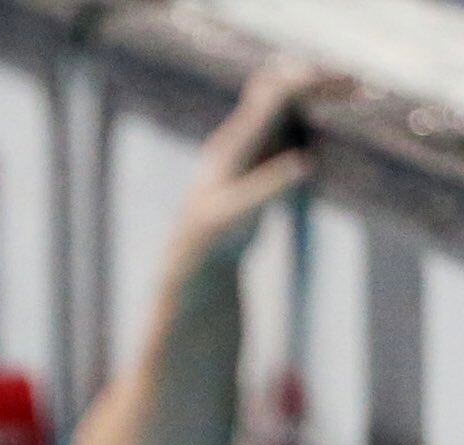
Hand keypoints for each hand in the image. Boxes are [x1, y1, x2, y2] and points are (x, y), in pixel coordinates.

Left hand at [169, 62, 345, 277]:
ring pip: (292, 100)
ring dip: (324, 93)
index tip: (345, 83)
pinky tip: (347, 119)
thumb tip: (305, 162)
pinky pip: (297, 121)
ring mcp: (257, 139)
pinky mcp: (268, 151)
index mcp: (236, 142)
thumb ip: (267, 188)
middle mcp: (246, 132)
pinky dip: (321, 114)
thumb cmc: (213, 234)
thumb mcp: (235, 216)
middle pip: (283, 85)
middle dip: (320, 80)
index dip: (308, 83)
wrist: (199, 246)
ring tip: (363, 97)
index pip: (274, 95)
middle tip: (360, 86)